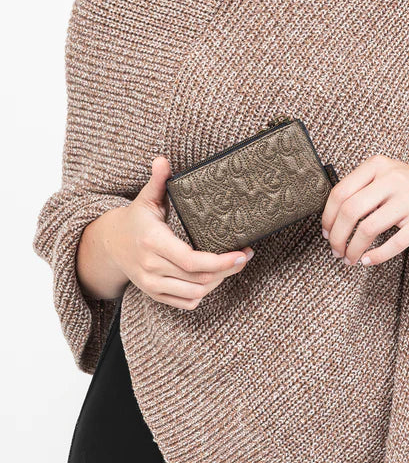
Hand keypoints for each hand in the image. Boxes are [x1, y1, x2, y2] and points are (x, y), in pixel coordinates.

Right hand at [84, 156, 253, 308]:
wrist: (110, 245)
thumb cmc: (136, 219)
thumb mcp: (146, 198)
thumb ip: (158, 180)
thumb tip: (162, 160)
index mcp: (153, 242)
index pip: (191, 261)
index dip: (220, 261)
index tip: (242, 253)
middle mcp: (151, 267)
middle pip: (199, 279)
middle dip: (228, 270)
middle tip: (245, 256)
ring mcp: (152, 284)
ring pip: (195, 293)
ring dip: (219, 282)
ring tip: (232, 266)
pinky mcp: (155, 294)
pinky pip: (187, 302)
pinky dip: (204, 293)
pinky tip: (214, 278)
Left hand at [321, 154, 408, 266]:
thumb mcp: (385, 176)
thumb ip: (360, 189)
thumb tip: (330, 221)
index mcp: (377, 166)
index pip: (340, 192)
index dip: (328, 217)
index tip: (326, 232)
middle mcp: (392, 178)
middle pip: (350, 211)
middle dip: (337, 236)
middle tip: (335, 250)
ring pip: (369, 229)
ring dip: (353, 249)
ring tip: (349, 258)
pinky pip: (394, 243)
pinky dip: (376, 256)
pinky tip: (367, 260)